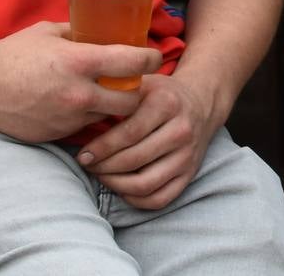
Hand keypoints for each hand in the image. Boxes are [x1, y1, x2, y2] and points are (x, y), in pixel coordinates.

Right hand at [0, 22, 160, 142]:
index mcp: (80, 62)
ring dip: (111, 109)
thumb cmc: (13, 53)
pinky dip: (86, 119)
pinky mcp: (55, 136)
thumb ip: (79, 33)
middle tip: (133, 84)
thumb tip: (102, 28)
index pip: (133, 63)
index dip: (151, 59)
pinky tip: (77, 108)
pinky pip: (83, 129)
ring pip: (107, 119)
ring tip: (105, 96)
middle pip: (131, 102)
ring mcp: (67, 119)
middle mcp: (78, 94)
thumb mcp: (49, 32)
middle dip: (137, 93)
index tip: (155, 57)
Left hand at [78, 71, 222, 209]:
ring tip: (101, 175)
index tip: (83, 154)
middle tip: (88, 164)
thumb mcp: (142, 83)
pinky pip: (159, 199)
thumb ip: (117, 93)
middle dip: (103, 167)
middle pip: (134, 160)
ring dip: (115, 184)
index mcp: (167, 104)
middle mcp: (181, 131)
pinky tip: (121, 186)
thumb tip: (85, 112)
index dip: (101, 148)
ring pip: (145, 184)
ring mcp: (188, 156)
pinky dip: (135, 199)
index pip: (128, 134)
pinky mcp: (190, 175)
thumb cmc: (161, 95)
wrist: (200, 104)